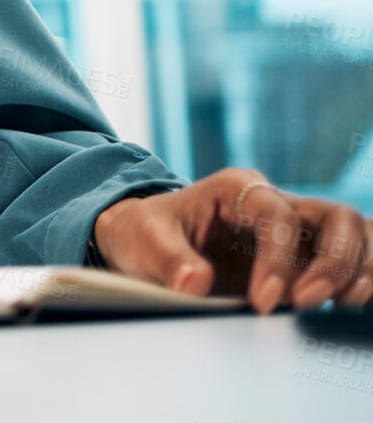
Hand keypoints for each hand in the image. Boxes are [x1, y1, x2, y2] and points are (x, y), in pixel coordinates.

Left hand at [92, 167, 372, 313]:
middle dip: (334, 262)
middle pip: (335, 218)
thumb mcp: (144, 239)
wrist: (148, 237)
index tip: (264, 302)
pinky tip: (355, 300)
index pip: (278, 216)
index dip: (279, 259)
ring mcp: (296, 227)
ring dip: (359, 267)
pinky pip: (355, 253)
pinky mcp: (306, 254)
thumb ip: (168, 260)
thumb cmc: (148, 232)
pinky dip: (365, 272)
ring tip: (344, 303)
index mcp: (237, 189)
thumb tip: (194, 283)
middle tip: (305, 303)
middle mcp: (275, 202)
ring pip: (355, 232)